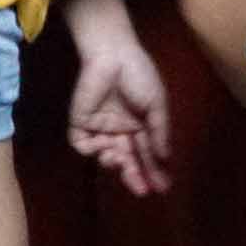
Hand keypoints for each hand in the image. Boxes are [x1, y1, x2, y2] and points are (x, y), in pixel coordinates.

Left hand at [68, 42, 172, 197]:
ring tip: (123, 162)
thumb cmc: (139, 75)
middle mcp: (120, 128)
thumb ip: (159, 132)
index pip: (146, 153)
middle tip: (143, 191)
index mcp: (140, 124)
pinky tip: (104, 149)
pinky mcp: (81, 120)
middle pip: (127, 158)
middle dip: (135, 175)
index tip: (163, 187)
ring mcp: (100, 125)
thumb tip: (165, 158)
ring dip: (116, 163)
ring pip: (107, 155)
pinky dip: (91, 150)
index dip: (154, 170)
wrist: (113, 54)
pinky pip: (82, 144)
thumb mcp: (156, 104)